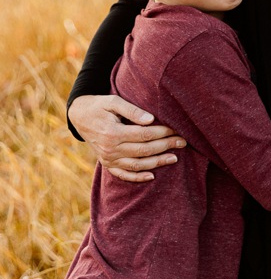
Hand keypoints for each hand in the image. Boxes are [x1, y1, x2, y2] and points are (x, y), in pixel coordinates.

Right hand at [68, 95, 185, 182]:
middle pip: (144, 150)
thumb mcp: (113, 101)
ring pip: (137, 165)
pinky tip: (152, 176)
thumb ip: (132, 110)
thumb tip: (151, 119)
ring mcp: (108, 159)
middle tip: (183, 141)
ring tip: (174, 157)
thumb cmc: (99, 106)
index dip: (162, 133)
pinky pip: (123, 174)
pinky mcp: (107, 164)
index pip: (144, 135)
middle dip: (166, 146)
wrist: (79, 116)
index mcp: (113, 132)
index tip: (176, 129)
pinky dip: (138, 177)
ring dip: (157, 162)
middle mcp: (110, 149)